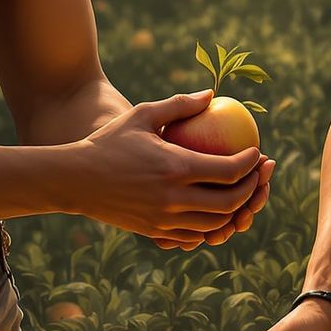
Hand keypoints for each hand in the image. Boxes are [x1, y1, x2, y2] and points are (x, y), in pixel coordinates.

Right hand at [80, 91, 262, 246]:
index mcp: (175, 167)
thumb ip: (180, 105)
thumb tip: (212, 95)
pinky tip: (215, 211)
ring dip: (235, 211)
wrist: (73, 179)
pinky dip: (210, 226)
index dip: (250, 163)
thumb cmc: (108, 142)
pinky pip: (193, 235)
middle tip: (256, 176)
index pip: (228, 171)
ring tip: (240, 194)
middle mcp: (173, 198)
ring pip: (215, 224)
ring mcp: (164, 219)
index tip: (257, 153)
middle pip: (229, 203)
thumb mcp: (142, 114)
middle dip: (251, 190)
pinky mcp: (154, 232)